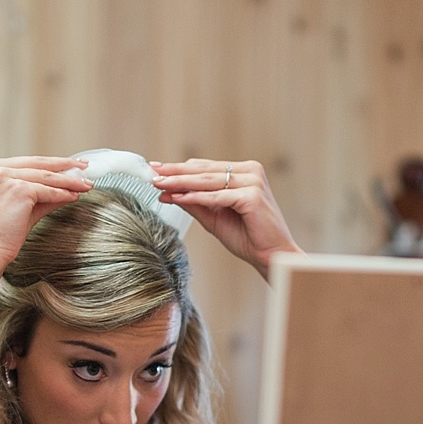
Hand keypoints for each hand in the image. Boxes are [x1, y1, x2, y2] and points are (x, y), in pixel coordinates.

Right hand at [0, 157, 92, 271]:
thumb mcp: (21, 207)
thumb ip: (43, 195)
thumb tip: (67, 190)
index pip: (29, 162)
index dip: (53, 163)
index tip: (70, 165)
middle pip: (40, 164)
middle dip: (66, 166)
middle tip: (85, 168)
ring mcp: (6, 177)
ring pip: (47, 177)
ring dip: (70, 181)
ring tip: (86, 185)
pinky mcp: (18, 189)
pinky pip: (48, 191)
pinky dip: (64, 194)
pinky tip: (75, 196)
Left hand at [151, 159, 301, 279]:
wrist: (271, 256)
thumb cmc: (247, 237)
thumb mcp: (214, 217)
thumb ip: (194, 203)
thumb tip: (167, 192)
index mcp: (244, 172)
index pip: (205, 167)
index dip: (179, 169)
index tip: (156, 170)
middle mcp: (250, 171)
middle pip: (204, 170)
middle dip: (175, 172)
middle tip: (152, 173)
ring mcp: (253, 182)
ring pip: (208, 181)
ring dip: (181, 183)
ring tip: (160, 185)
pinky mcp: (253, 196)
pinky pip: (217, 196)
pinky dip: (196, 197)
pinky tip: (178, 197)